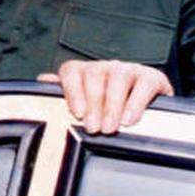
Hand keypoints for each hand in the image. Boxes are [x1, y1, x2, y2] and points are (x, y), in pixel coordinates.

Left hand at [38, 60, 173, 134]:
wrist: (149, 114)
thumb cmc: (107, 112)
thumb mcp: (85, 107)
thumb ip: (63, 96)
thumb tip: (42, 81)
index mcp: (85, 72)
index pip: (71, 70)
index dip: (72, 91)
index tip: (76, 114)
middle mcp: (105, 67)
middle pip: (94, 74)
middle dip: (93, 103)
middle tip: (93, 128)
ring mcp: (129, 69)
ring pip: (118, 77)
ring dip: (113, 105)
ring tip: (111, 128)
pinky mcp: (152, 77)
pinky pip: (144, 84)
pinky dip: (136, 102)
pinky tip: (130, 120)